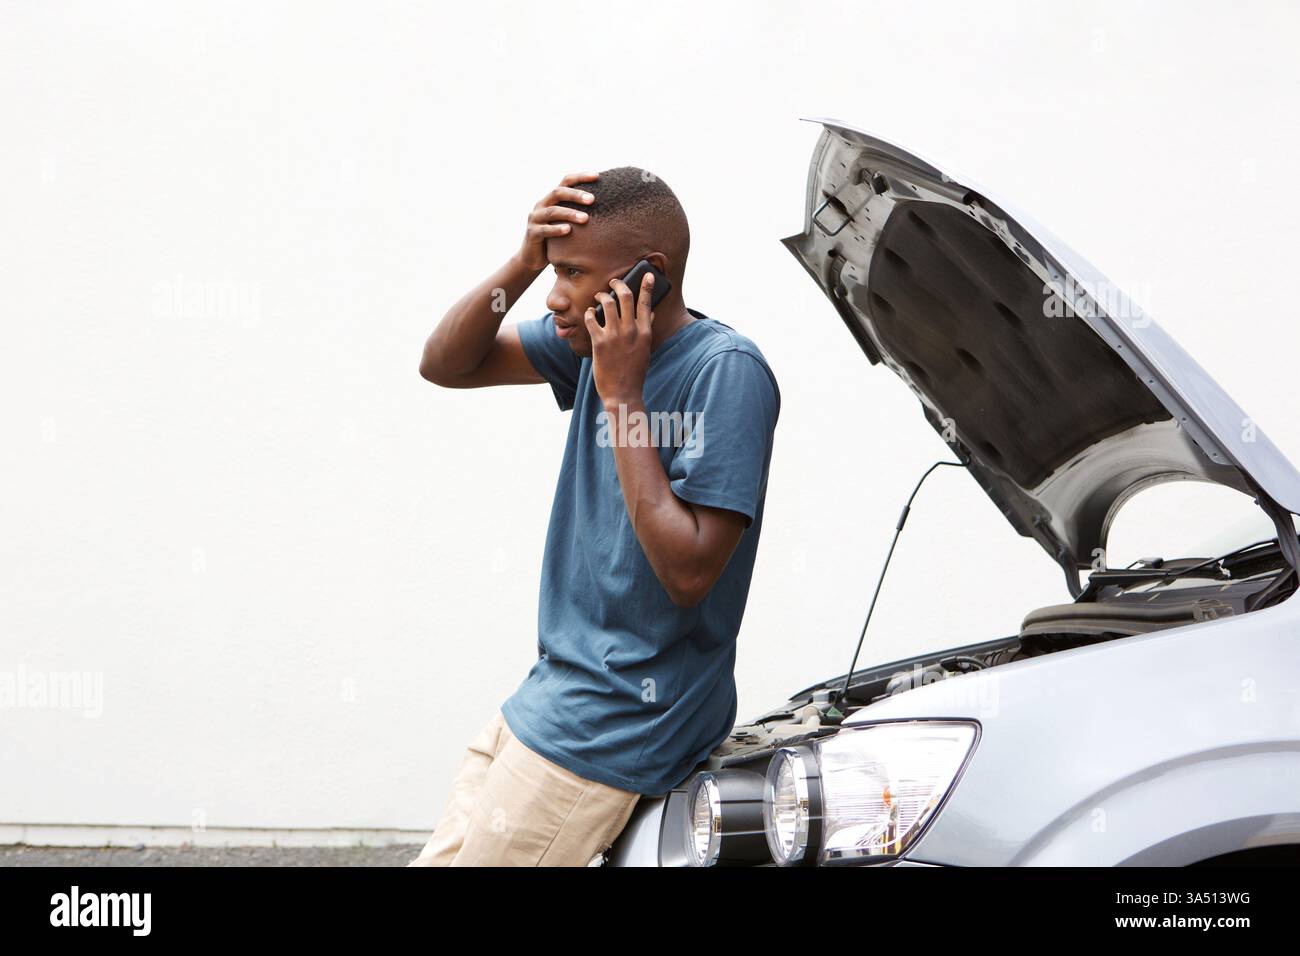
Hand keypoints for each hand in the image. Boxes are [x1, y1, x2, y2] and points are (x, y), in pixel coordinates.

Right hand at [516, 172, 597, 270]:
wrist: (534, 257)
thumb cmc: (557, 238)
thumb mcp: (567, 222)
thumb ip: (580, 212)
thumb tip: (609, 206)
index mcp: (551, 199)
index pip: (566, 181)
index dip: (580, 177)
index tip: (597, 176)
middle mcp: (542, 205)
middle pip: (558, 193)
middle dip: (575, 195)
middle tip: (592, 199)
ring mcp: (535, 218)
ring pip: (552, 211)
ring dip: (570, 213)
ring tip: (585, 218)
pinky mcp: (532, 233)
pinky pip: (544, 230)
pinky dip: (556, 229)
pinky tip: (568, 230)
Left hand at [584, 270, 655, 406]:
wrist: (622, 393)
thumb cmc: (634, 373)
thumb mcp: (645, 351)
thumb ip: (646, 330)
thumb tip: (650, 313)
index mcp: (645, 333)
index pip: (646, 303)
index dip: (646, 285)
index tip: (647, 273)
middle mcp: (631, 331)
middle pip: (626, 296)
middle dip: (618, 284)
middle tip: (612, 282)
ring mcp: (615, 336)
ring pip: (608, 303)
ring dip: (602, 295)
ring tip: (599, 296)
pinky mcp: (599, 342)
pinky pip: (592, 319)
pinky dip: (590, 312)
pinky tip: (589, 313)